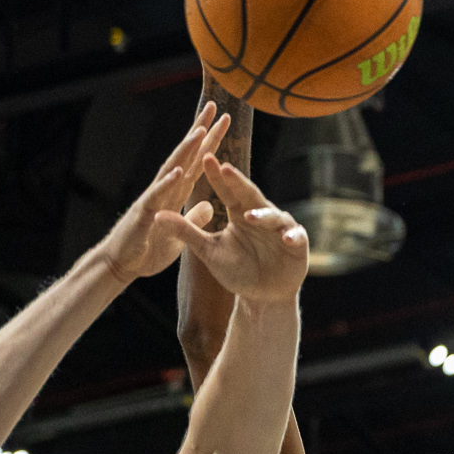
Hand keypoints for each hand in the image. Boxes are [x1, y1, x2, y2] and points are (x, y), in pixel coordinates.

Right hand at [98, 103, 229, 282]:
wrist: (121, 266)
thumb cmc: (147, 250)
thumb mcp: (180, 235)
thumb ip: (194, 219)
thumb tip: (209, 205)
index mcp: (175, 194)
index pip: (197, 162)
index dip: (210, 142)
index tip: (223, 120)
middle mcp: (164, 191)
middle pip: (186, 156)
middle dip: (200, 132)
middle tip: (213, 107)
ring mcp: (153, 200)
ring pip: (171, 169)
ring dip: (185, 151)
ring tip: (200, 131)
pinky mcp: (143, 215)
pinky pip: (157, 197)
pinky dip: (167, 184)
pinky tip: (179, 170)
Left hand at [159, 155, 307, 303]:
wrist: (262, 295)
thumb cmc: (237, 269)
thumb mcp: (208, 251)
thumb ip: (186, 232)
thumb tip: (157, 215)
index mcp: (239, 211)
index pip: (227, 190)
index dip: (216, 176)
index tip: (204, 158)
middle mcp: (261, 214)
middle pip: (250, 195)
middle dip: (239, 182)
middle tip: (225, 168)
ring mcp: (280, 228)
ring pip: (272, 215)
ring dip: (262, 215)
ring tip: (249, 216)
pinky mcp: (297, 243)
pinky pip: (295, 236)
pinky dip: (291, 235)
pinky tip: (286, 237)